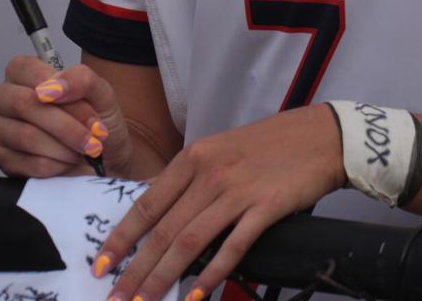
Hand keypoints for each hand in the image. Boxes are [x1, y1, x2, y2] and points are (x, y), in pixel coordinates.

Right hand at [0, 57, 131, 177]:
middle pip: (24, 104)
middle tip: (93, 140)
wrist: (103, 153)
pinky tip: (69, 162)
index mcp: (21, 72)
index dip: (63, 93)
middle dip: (66, 126)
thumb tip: (54, 86)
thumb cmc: (94, 118)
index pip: (30, 73)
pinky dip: (56, 166)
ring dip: (64, 148)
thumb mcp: (100, 92)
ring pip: (26, 136)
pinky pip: (27, 162)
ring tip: (84, 152)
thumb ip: (81, 79)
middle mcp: (1, 97)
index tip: (89, 113)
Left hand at [94, 104, 344, 300]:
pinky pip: (232, 246)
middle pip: (163, 229)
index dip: (122, 237)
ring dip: (163, 277)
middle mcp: (209, 173)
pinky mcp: (265, 208)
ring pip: (190, 242)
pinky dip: (212, 273)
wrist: (320, 136)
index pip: (147, 203)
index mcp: (193, 157)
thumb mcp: (220, 150)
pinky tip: (197, 294)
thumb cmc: (268, 145)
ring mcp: (237, 191)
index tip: (101, 263)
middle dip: (135, 268)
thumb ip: (189, 179)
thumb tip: (156, 211)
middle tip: (116, 295)